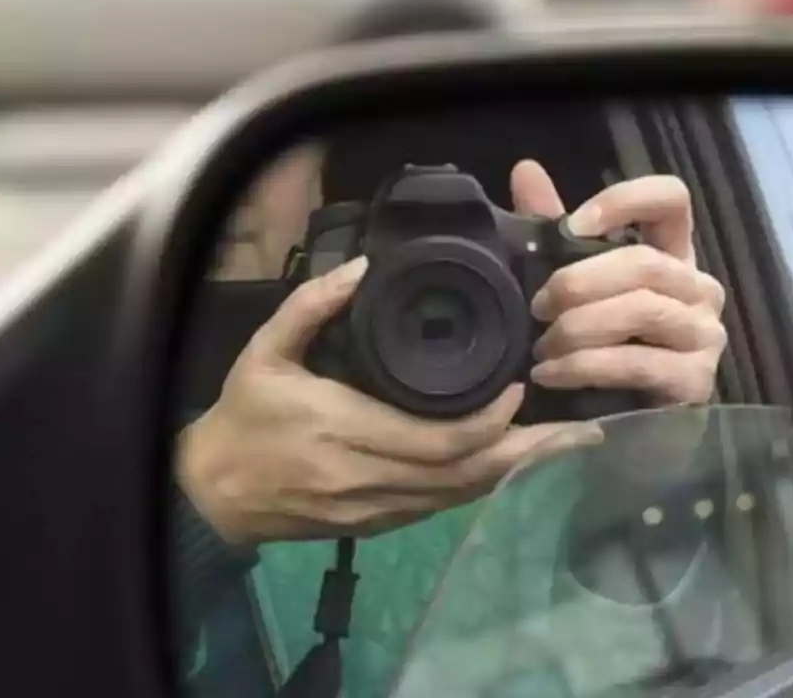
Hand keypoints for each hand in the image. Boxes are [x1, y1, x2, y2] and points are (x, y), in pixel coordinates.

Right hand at [177, 255, 597, 546]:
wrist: (213, 493)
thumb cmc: (243, 418)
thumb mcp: (264, 352)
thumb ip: (311, 307)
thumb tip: (360, 270)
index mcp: (347, 432)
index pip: (441, 439)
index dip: (492, 421)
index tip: (521, 387)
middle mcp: (372, 478)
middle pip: (468, 474)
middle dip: (528, 453)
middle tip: (579, 428)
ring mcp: (379, 508)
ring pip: (462, 496)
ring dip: (515, 472)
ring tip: (563, 445)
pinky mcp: (379, 523)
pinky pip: (444, 506)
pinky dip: (482, 485)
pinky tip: (512, 464)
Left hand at [510, 160, 726, 406]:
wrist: (622, 432)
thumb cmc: (599, 349)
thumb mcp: (575, 286)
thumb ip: (552, 230)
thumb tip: (525, 170)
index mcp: (674, 256)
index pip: (672, 199)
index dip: (625, 200)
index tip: (573, 224)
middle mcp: (700, 290)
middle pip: (645, 261)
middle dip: (579, 282)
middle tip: (536, 308)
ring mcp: (705, 336)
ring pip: (642, 309)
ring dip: (579, 327)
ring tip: (541, 348)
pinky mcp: (697, 381)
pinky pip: (638, 362)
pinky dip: (585, 366)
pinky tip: (551, 375)